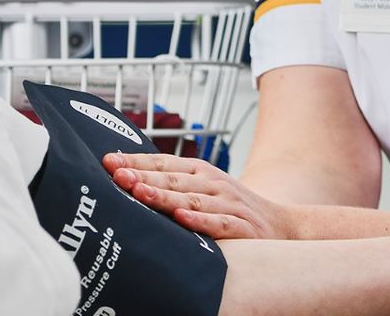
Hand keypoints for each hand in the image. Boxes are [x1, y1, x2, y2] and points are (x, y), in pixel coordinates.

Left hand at [102, 152, 293, 239]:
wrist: (281, 225)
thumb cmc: (231, 207)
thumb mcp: (204, 188)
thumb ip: (172, 184)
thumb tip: (128, 178)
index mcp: (200, 171)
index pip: (163, 163)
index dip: (136, 161)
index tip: (108, 161)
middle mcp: (212, 183)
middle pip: (172, 179)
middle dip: (142, 175)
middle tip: (116, 175)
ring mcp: (227, 203)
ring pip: (191, 199)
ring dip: (163, 196)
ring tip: (139, 192)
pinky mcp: (241, 227)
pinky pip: (218, 223)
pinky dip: (200, 221)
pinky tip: (181, 218)